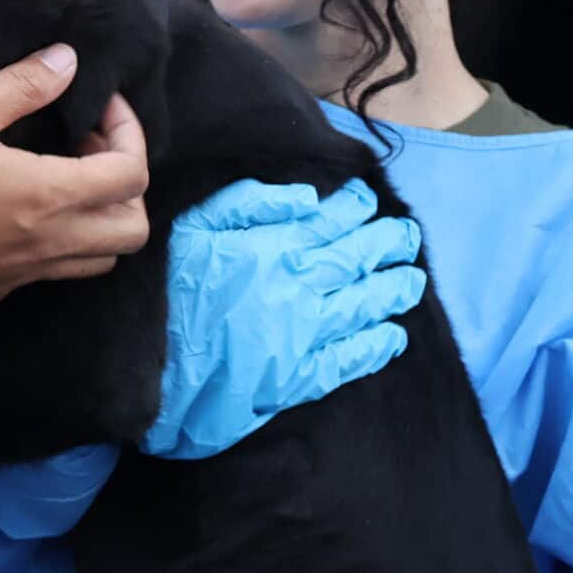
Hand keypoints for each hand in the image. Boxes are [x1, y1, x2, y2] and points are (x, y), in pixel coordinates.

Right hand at [0, 46, 150, 305]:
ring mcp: (30, 271)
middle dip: (126, 180)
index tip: (95, 105)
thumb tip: (67, 61)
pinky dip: (66, 237)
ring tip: (63, 177)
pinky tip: (25, 208)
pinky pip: (59, 268)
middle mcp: (52, 241)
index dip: (128, 131)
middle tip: (87, 146)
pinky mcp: (4, 287)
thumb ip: (20, 86)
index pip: (132, 172)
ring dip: (102, 215)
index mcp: (50, 195)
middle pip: (134, 226)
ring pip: (104, 255)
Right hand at [138, 178, 426, 460]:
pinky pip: (350, 360)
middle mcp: (300, 288)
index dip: (354, 209)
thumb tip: (305, 196)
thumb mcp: (194, 228)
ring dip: (393, 291)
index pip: (329, 222)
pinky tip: (394, 338)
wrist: (158, 368)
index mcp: (276, 248)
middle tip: (409, 234)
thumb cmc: (170, 292)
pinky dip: (376, 348)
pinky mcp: (301, 375)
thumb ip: (247, 204)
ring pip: (363, 306)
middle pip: (356, 261)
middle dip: (387, 243)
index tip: (369, 201)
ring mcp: (306, 335)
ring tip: (414, 280)